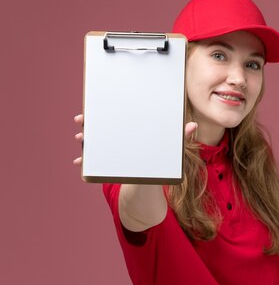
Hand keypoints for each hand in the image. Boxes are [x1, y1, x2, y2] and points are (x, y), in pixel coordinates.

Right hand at [72, 114, 197, 164]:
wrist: (152, 180)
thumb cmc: (161, 158)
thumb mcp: (170, 148)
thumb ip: (179, 138)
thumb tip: (192, 126)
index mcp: (133, 129)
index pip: (118, 114)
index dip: (106, 108)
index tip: (99, 105)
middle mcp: (120, 136)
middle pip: (103, 125)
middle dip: (90, 121)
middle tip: (82, 120)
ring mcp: (113, 149)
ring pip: (96, 141)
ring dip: (86, 138)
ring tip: (82, 139)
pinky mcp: (110, 163)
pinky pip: (95, 160)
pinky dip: (86, 161)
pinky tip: (79, 162)